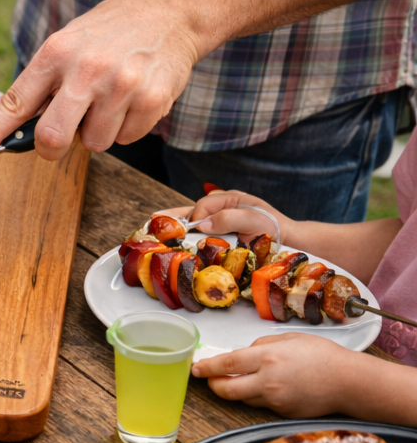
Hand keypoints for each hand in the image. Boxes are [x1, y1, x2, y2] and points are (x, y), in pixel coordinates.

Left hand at [0, 0, 200, 160]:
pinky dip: (128, 127)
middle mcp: (86, 69)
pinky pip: (127, 140)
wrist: (172, 12)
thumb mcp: (69, 43)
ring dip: (99, 131)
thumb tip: (10, 128)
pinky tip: (134, 98)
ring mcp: (121, 85)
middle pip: (52, 138)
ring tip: (111, 98)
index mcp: (57, 52)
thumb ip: (43, 83)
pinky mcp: (151, 100)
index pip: (16, 101)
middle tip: (66, 131)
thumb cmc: (111, 32)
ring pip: (94, 144)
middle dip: (53, 146)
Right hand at [162, 190, 294, 246]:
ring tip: (156, 227)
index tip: (192, 232)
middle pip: (192, 210)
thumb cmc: (274, 228)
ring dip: (177, 226)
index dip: (196, 218)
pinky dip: (187, 236)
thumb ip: (228, 218)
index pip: (204, 206)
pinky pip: (201, 234)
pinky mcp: (221, 236)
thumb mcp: (253, 219)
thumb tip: (201, 225)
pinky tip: (175, 240)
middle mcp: (222, 209)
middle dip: (173, 216)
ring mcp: (221, 222)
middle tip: (153, 220)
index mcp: (230, 199)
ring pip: (193, 221)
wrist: (289, 243)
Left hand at [192, 333, 360, 415]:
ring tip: (244, 379)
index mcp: (267, 358)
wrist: (349, 381)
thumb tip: (242, 354)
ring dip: (237, 390)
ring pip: (243, 399)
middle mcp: (268, 381)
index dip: (206, 368)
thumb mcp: (288, 339)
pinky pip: (261, 405)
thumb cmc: (322, 355)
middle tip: (209, 380)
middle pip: (226, 390)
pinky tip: (270, 387)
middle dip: (213, 386)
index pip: (226, 364)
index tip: (195, 368)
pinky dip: (258, 397)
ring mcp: (275, 401)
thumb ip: (261, 346)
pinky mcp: (282, 414)